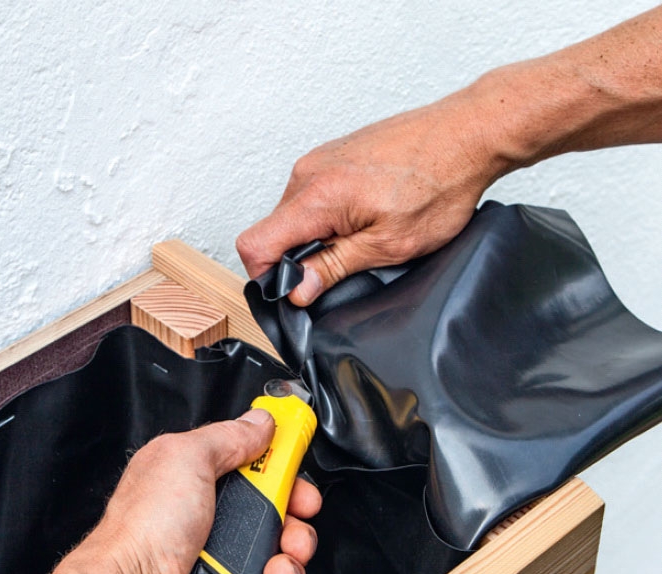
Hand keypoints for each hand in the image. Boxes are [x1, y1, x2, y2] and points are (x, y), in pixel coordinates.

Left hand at [0, 409, 321, 573]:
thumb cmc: (144, 529)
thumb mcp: (186, 458)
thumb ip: (228, 436)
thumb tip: (259, 420)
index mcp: (200, 480)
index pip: (257, 467)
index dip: (283, 470)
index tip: (297, 476)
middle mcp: (212, 520)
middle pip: (278, 514)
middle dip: (296, 521)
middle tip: (294, 524)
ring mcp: (221, 563)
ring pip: (280, 558)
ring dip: (290, 563)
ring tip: (277, 568)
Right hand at [236, 88, 507, 305]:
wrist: (467, 134)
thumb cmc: (439, 183)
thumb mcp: (388, 244)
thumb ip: (334, 266)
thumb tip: (297, 289)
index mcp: (316, 196)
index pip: (255, 244)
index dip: (268, 276)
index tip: (297, 289)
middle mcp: (309, 172)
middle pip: (274, 231)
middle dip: (300, 257)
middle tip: (346, 262)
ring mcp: (320, 159)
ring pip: (294, 214)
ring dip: (318, 235)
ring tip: (363, 234)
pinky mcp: (334, 155)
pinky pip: (312, 195)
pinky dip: (329, 216)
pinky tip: (365, 215)